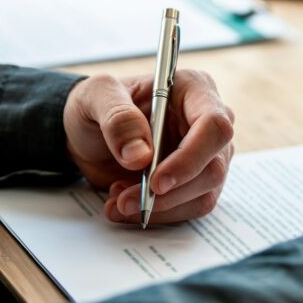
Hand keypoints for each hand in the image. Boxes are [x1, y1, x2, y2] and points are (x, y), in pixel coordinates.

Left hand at [63, 70, 234, 224]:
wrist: (88, 133)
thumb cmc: (97, 105)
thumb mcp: (94, 97)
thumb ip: (117, 118)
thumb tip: (140, 156)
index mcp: (193, 90)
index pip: (214, 126)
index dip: (190, 158)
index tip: (156, 181)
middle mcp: (207, 122)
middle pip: (214, 167)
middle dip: (171, 192)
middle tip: (127, 200)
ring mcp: (206, 154)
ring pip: (204, 193)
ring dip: (161, 207)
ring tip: (119, 200)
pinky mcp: (196, 180)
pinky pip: (190, 206)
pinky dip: (159, 213)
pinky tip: (126, 202)